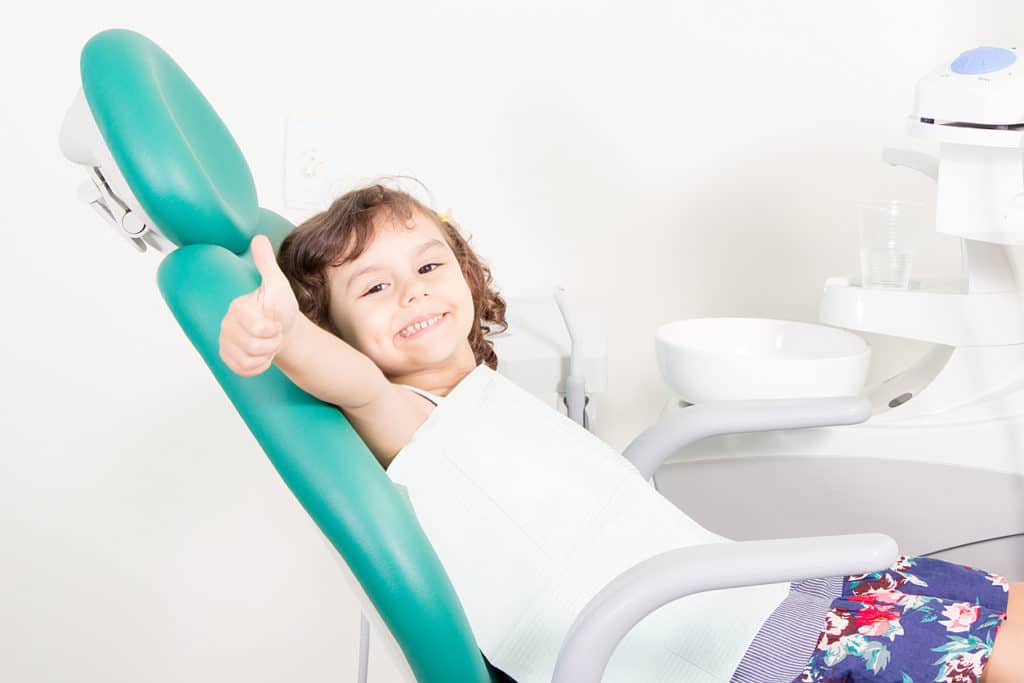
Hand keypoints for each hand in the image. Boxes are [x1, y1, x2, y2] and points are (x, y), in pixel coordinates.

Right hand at [219, 234, 299, 376]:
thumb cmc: (280, 308)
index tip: (275, 322)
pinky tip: (263, 355)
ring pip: (247, 359)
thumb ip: (266, 263)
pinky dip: (259, 366)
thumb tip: (257, 238)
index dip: (273, 329)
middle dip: (272, 343)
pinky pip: (243, 369)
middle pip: (252, 346)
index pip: (257, 328)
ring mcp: (225, 342)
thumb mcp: (277, 284)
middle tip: (275, 334)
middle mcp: (226, 324)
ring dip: (266, 355)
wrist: (284, 330)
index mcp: (237, 307)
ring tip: (269, 343)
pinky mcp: (228, 358)